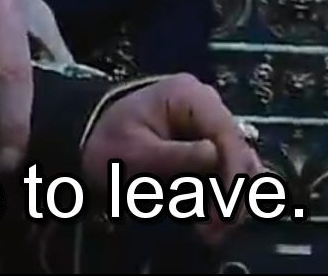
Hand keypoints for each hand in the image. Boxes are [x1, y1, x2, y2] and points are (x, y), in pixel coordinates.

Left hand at [80, 74, 264, 247]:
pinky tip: (211, 223)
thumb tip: (216, 156)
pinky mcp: (208, 148)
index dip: (233, 171)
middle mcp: (208, 107)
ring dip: (228, 199)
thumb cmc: (108, 143)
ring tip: (211, 232)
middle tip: (216, 229)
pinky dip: (220, 198)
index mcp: (189, 96)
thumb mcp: (134, 154)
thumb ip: (175, 156)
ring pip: (238, 165)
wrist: (89, 143)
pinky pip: (225, 173)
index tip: (228, 206)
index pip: (225, 132)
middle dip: (231, 192)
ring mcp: (209, 127)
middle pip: (238, 150)